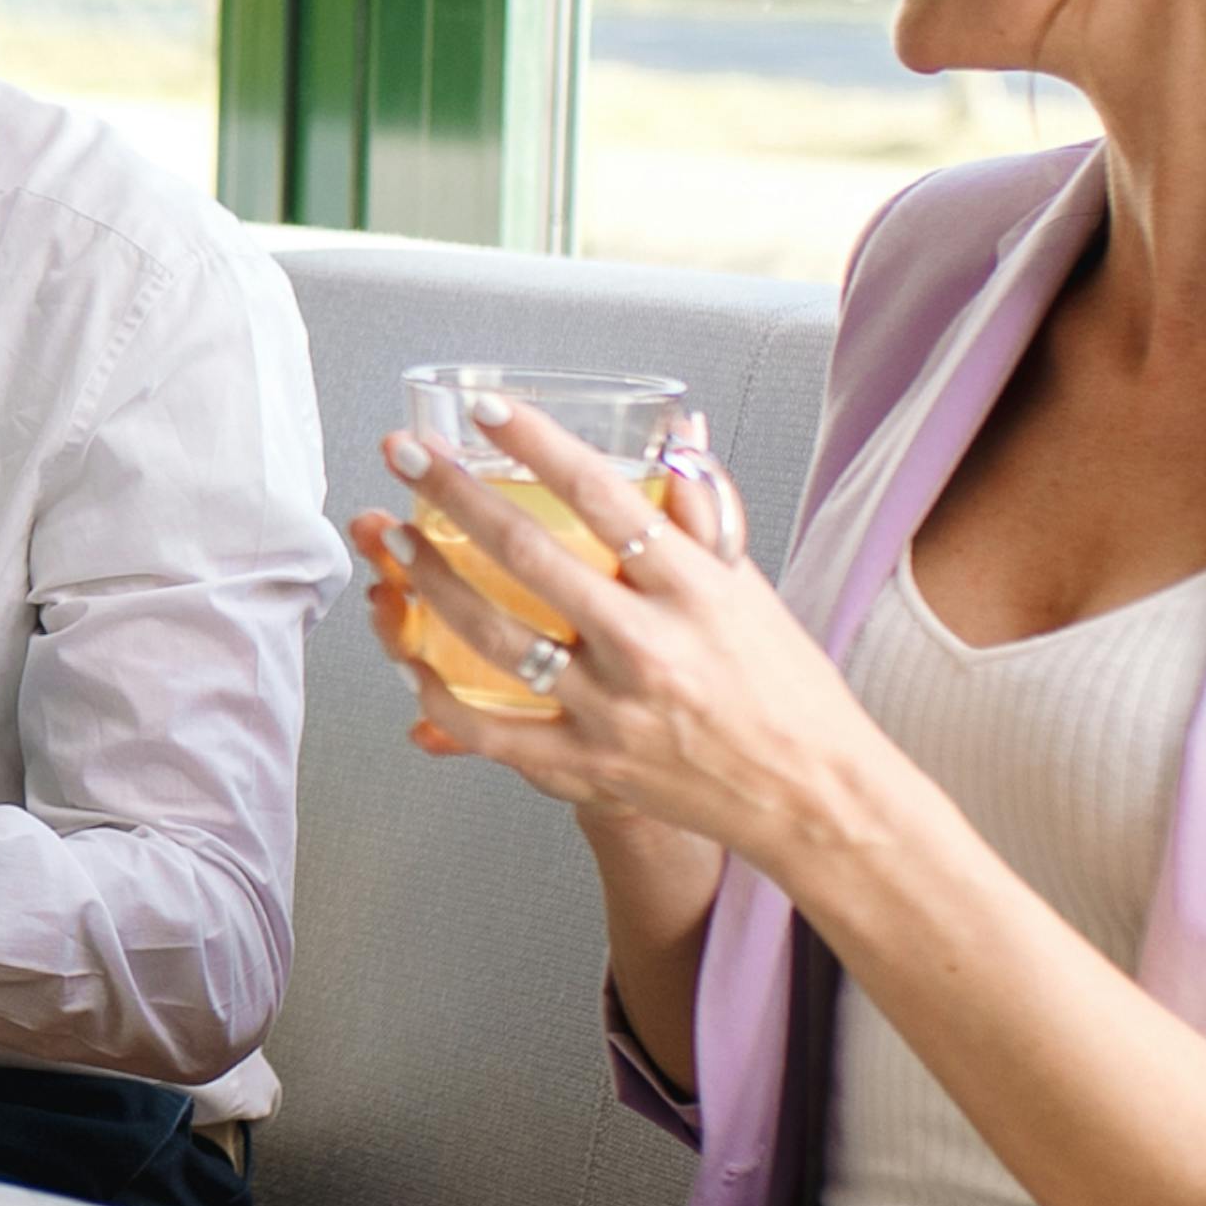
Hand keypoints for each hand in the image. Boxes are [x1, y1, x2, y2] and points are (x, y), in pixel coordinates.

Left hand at [353, 396, 888, 883]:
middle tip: (406, 455)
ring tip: (393, 537)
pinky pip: (491, 732)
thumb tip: (677, 431)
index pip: (605, 496)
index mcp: (695, 589)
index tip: (486, 410)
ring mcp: (612, 710)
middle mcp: (649, 645)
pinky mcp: (588, 767)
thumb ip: (704, 510)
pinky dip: (439, 695)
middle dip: (453, 495)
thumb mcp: (750, 587)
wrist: (812, 795)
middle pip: (529, 556)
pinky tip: (408, 657)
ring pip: (494, 636)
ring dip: (429, 580)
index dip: (538, 446)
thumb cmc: (782, 686)